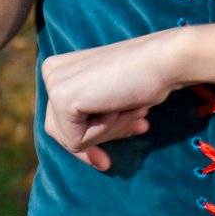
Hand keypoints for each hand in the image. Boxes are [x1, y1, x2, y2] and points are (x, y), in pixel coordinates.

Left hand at [42, 28, 184, 170]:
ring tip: (138, 114)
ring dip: (107, 133)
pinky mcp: (62, 99)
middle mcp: (51, 73)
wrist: (163, 60)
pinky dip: (104, 131)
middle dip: (99, 138)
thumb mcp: (110, 97)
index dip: (93, 136)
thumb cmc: (145, 76)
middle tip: (136, 131)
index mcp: (60, 67)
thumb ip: (92, 115)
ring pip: (69, 139)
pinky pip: (77, 140)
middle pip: (62, 131)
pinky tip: (121, 107)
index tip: (119, 139)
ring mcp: (54, 85)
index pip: (63, 120)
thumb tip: (88, 155)